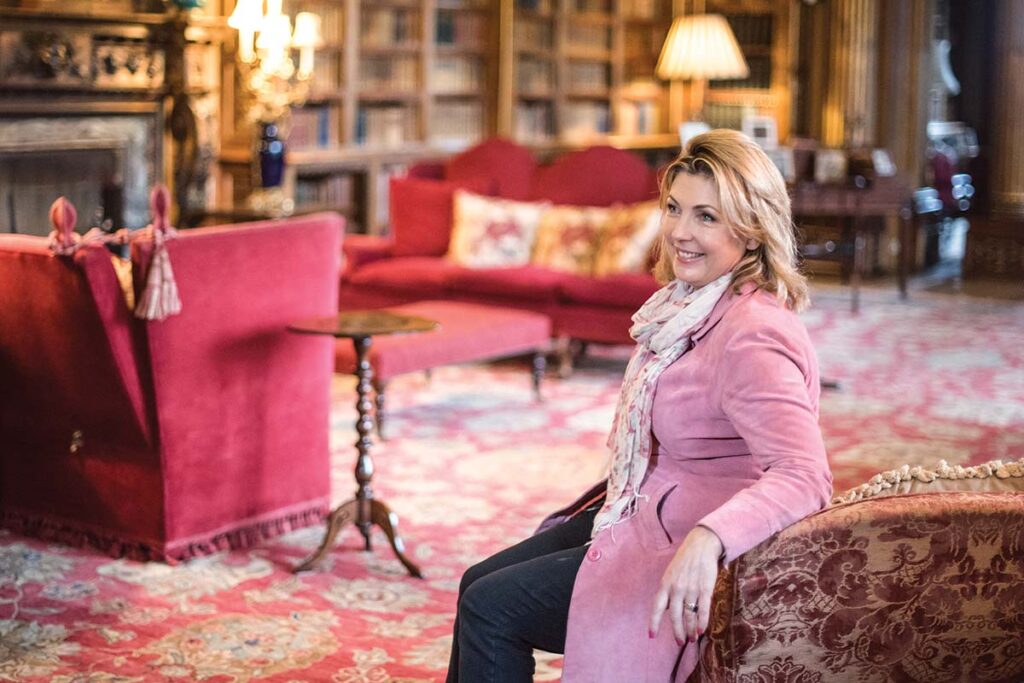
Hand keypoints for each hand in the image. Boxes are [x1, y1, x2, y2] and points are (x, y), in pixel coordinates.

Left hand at [648, 525, 722, 643]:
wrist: (701, 545)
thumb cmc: (684, 560)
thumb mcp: (670, 574)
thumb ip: (667, 591)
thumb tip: (665, 609)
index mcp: (665, 584)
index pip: (656, 607)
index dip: (654, 622)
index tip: (652, 636)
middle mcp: (676, 589)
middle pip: (674, 616)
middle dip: (677, 632)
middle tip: (680, 642)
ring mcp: (691, 589)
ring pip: (689, 615)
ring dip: (691, 630)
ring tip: (692, 638)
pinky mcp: (705, 589)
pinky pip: (703, 609)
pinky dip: (702, 622)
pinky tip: (702, 630)